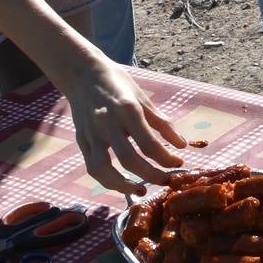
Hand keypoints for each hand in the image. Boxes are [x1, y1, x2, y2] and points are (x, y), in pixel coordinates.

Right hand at [59, 52, 186, 193]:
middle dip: (151, 175)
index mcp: (127, 109)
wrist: (81, 72)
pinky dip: (107, 180)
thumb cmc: (117, 82)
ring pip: (104, 169)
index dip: (166, 158)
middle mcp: (107, 123)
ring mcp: (91, 133)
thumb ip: (161, 122)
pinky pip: (92, 167)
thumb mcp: (142, 97)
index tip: (179, 163)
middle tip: (167, 180)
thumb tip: (181, 144)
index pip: (149, 143)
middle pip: (129, 159)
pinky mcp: (81, 141)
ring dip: (124, 185)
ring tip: (142, 190)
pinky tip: (122, 183)